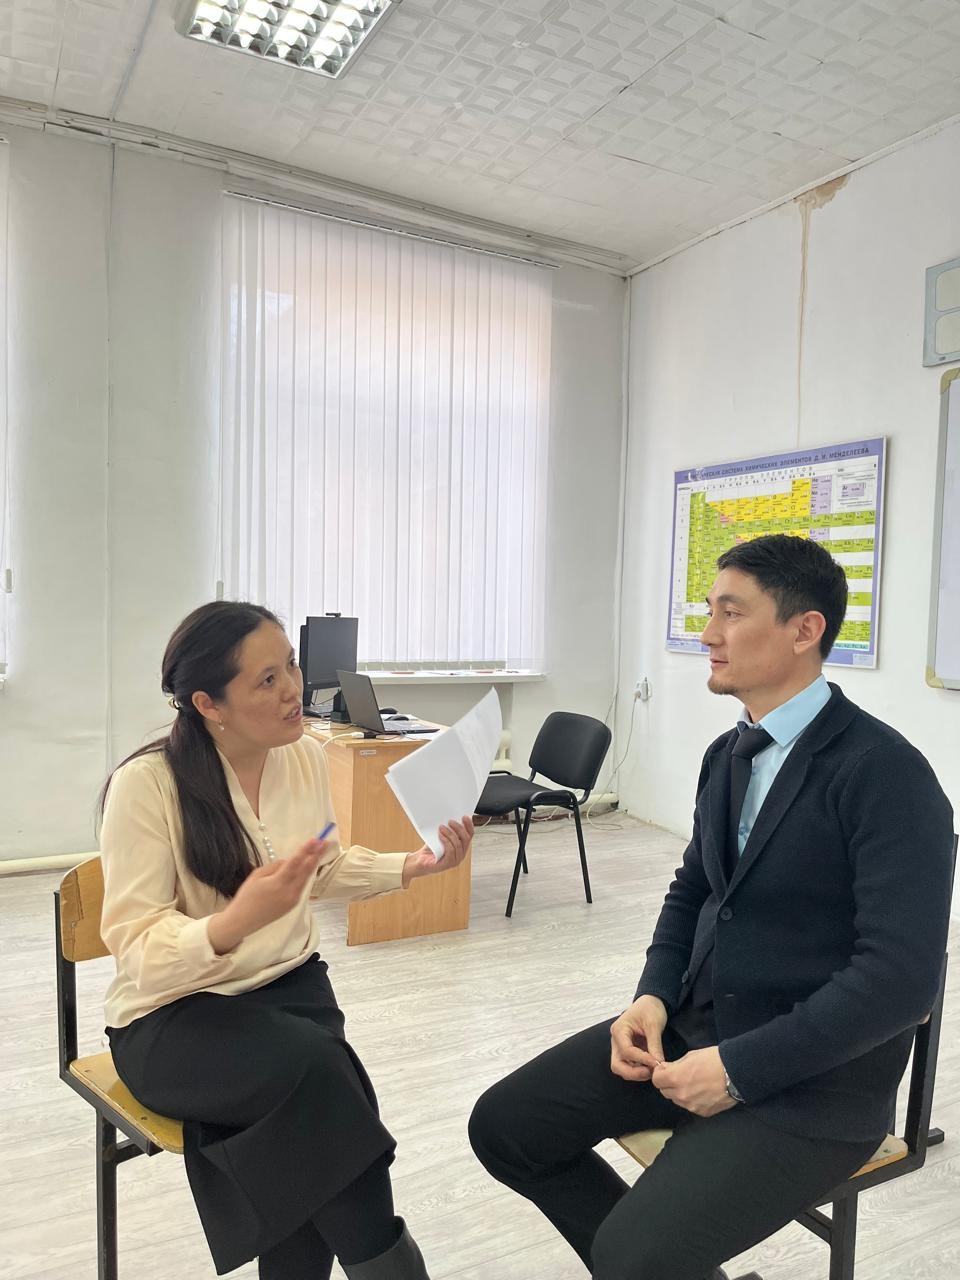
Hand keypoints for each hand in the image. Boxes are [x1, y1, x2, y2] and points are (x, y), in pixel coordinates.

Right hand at [208, 835, 327, 953]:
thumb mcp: (257, 876)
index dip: (306, 850)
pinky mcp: (293, 905)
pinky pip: (302, 886)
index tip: (314, 840)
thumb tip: (288, 861)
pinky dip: (306, 875)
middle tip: (324, 842)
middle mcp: (289, 891)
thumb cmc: (246, 896)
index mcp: (278, 883)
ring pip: (306, 878)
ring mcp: (293, 899)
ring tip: (320, 851)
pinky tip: (309, 867)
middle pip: (306, 870)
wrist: (243, 921)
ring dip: (313, 864)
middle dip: (316, 855)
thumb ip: (275, 867)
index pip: (295, 862)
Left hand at [402, 817, 473, 886]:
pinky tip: (440, 836)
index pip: (470, 835)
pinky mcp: (448, 864)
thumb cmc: (431, 848)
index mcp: (462, 846)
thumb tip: (451, 817)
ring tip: (441, 827)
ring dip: (450, 834)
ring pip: (457, 844)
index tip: (464, 816)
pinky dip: (446, 841)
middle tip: (450, 821)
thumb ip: (448, 829)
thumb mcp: (442, 836)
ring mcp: (456, 860)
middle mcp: (461, 854)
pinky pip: (450, 850)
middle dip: (459, 828)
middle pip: (466, 839)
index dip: (469, 825)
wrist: (421, 860)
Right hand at [610, 995, 667, 1080]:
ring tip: (652, 1068)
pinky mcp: (628, 1050)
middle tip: (649, 1072)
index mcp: (619, 1030)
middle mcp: (616, 1040)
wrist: (651, 1002)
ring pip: (622, 1067)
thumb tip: (659, 1064)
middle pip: (617, 1065)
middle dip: (632, 1073)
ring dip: (636, 1072)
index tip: (656, 1062)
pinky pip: (630, 1064)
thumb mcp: (654, 1025)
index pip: (626, 1051)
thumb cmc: (650, 1008)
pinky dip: (639, 1068)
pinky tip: (651, 1065)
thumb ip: (655, 1045)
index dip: (642, 1059)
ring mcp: (620, 1046)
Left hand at [651, 1046, 736, 1115]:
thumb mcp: (690, 1056)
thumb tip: (666, 1070)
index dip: (660, 1074)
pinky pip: (690, 1106)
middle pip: (665, 1092)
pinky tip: (703, 1092)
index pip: (656, 1081)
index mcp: (675, 1078)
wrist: (736, 1073)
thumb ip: (675, 1066)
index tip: (666, 1070)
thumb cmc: (713, 1059)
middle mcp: (681, 1095)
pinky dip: (692, 1100)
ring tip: (693, 1084)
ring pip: (677, 1100)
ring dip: (680, 1093)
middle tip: (679, 1076)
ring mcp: (692, 1106)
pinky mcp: (702, 1113)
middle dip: (668, 1084)